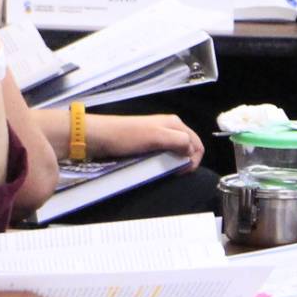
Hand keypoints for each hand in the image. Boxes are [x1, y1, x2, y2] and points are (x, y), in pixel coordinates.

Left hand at [85, 113, 203, 169]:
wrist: (99, 137)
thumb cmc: (126, 136)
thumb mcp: (156, 137)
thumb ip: (178, 141)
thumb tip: (191, 151)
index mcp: (174, 124)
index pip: (197, 144)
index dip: (194, 159)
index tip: (182, 171)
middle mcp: (169, 128)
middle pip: (188, 148)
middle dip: (185, 161)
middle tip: (174, 172)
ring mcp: (158, 135)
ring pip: (176, 152)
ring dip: (174, 162)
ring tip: (165, 170)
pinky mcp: (148, 144)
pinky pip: (163, 154)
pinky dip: (164, 162)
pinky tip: (156, 166)